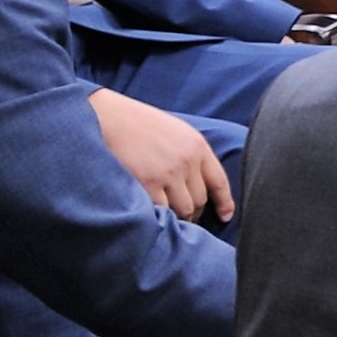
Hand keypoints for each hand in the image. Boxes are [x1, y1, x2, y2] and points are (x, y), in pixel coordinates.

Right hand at [90, 90, 231, 223]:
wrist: (110, 117)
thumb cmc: (140, 125)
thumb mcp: (176, 132)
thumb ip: (190, 155)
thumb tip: (197, 184)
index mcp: (197, 146)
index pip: (219, 181)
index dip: (224, 202)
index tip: (225, 216)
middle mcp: (187, 160)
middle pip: (200, 200)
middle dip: (194, 212)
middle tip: (184, 217)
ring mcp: (168, 173)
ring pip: (183, 209)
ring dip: (178, 218)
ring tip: (169, 219)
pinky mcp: (147, 183)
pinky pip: (161, 211)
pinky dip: (160, 217)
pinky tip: (154, 217)